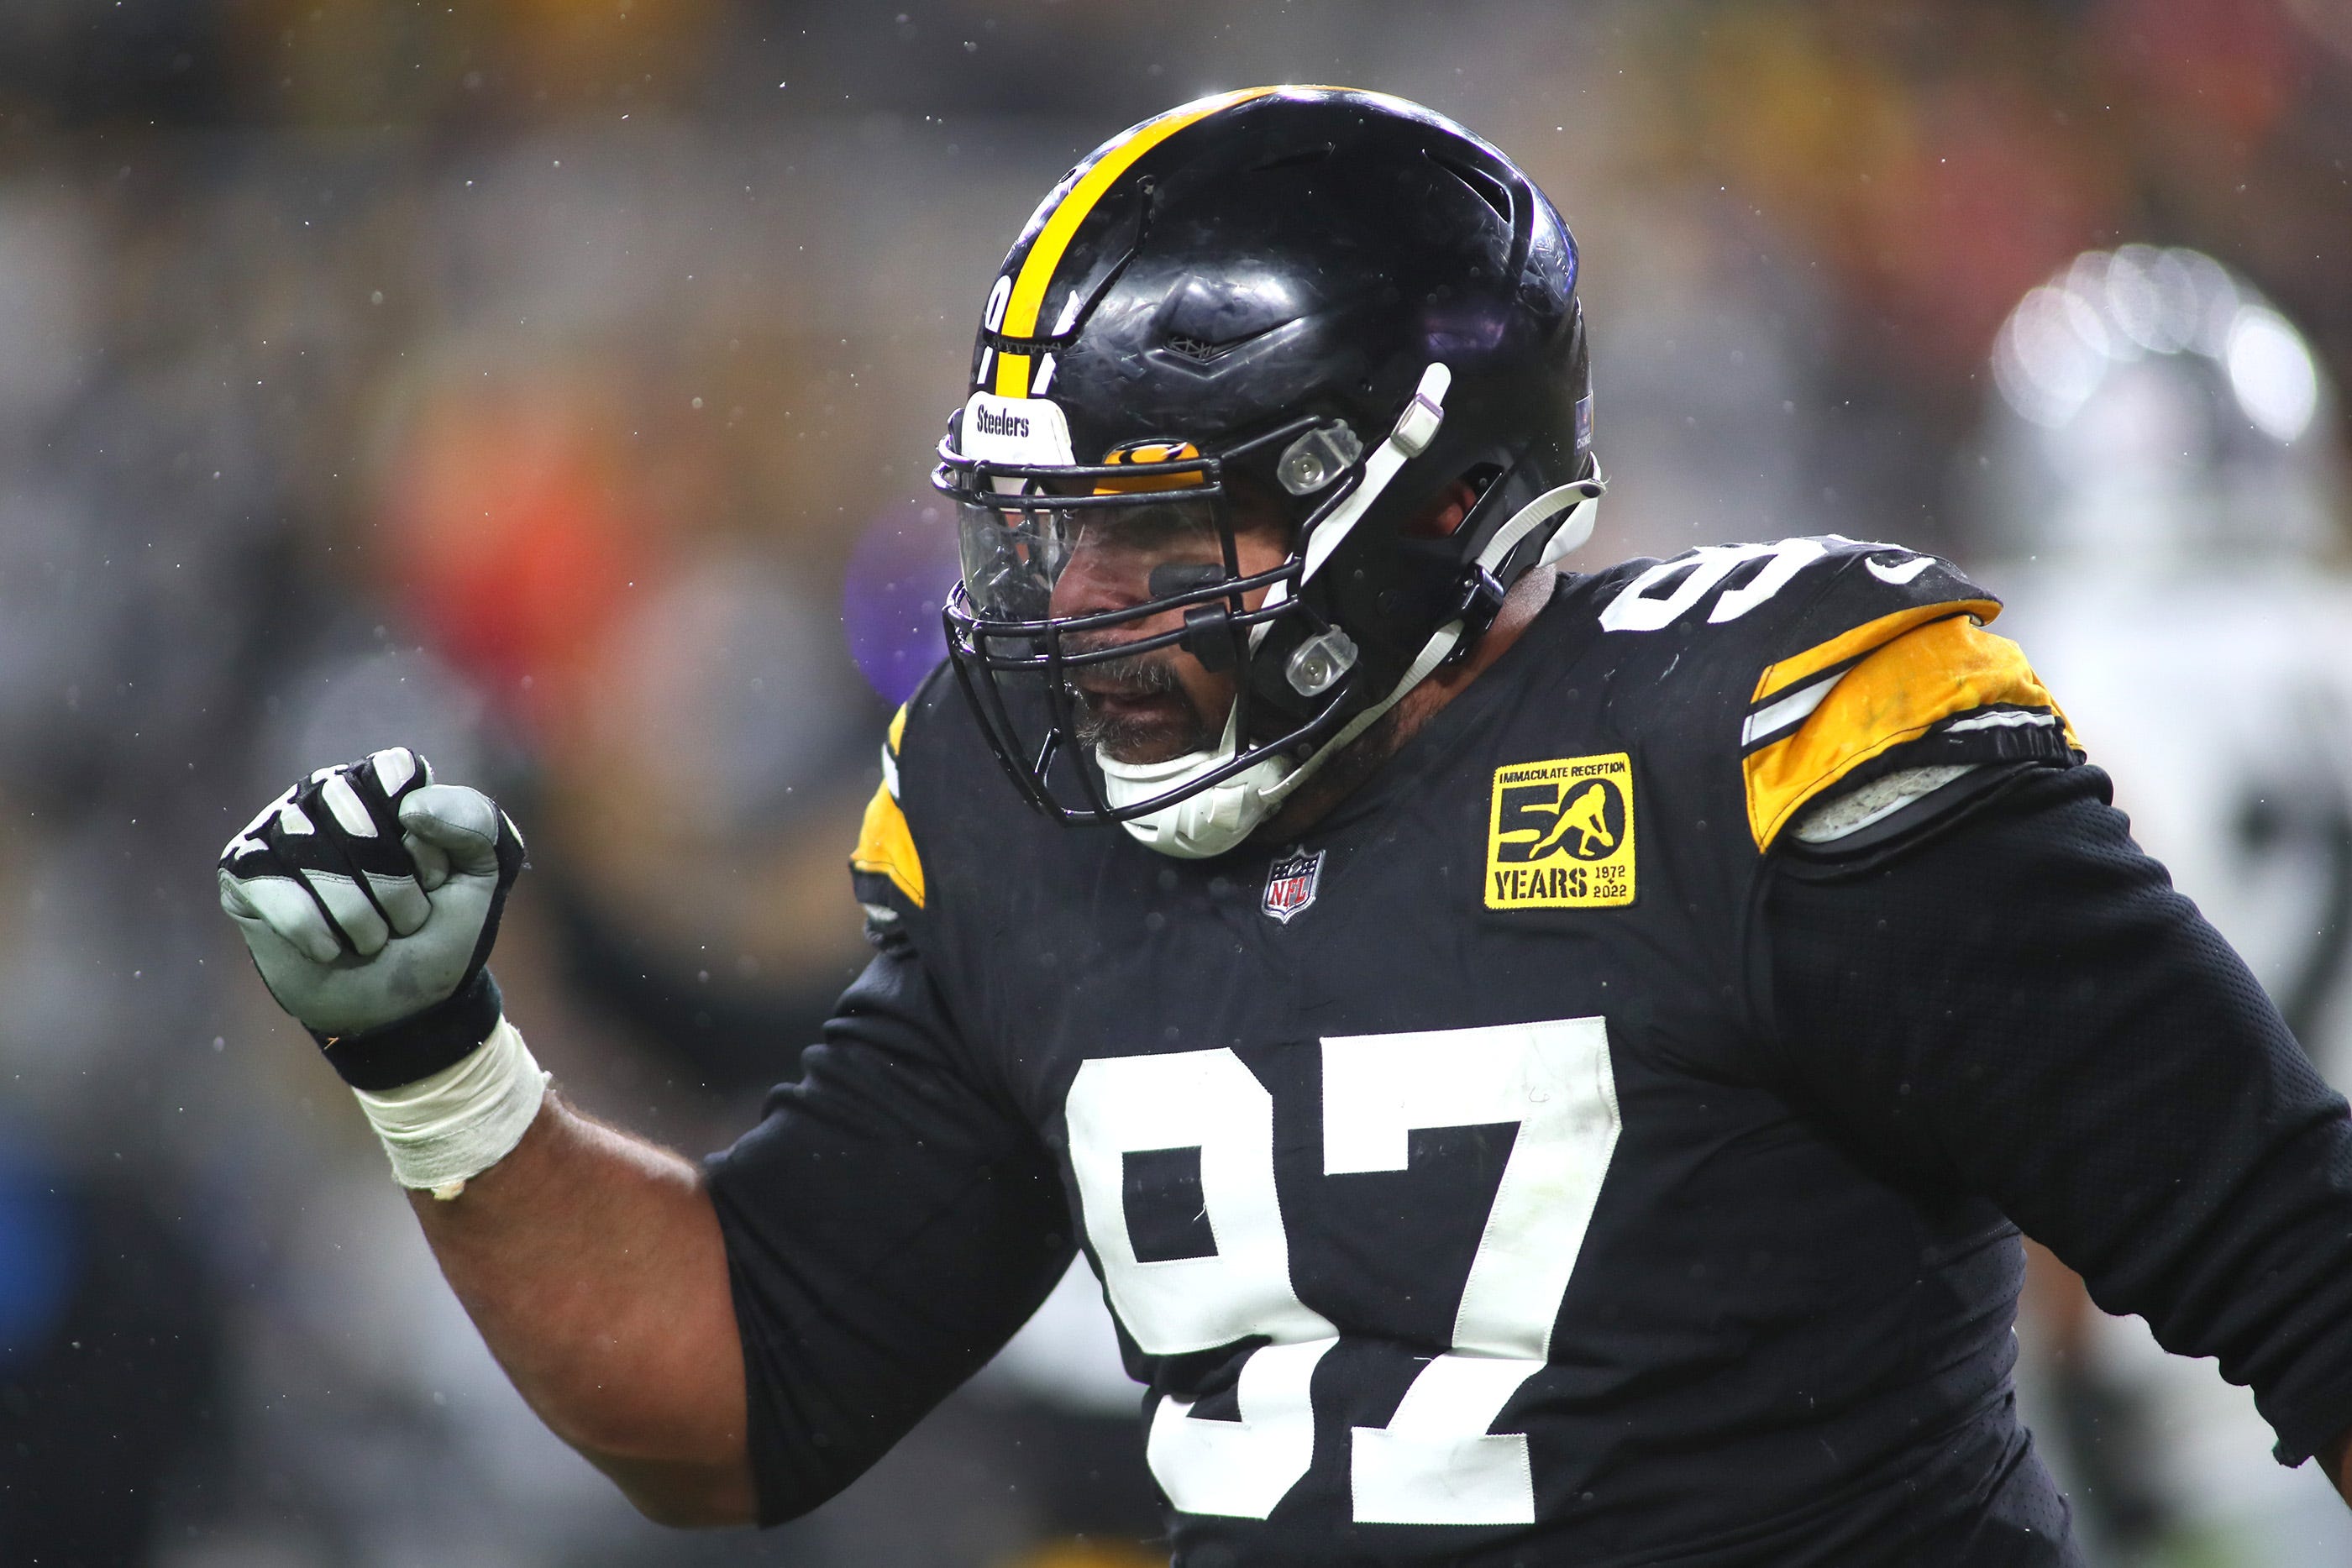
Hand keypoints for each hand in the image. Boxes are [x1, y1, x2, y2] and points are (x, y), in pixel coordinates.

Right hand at [218, 748, 525, 1086]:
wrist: (402, 1006)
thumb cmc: (440, 930)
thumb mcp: (485, 875)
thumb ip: (476, 824)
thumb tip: (411, 807)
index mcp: (384, 784)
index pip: (395, 773)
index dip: (424, 839)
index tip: (435, 879)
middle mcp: (326, 793)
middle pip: (351, 811)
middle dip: (392, 885)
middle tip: (406, 920)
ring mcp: (278, 829)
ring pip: (308, 850)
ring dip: (358, 916)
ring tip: (371, 938)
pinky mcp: (242, 875)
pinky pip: (272, 889)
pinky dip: (314, 932)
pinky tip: (329, 949)